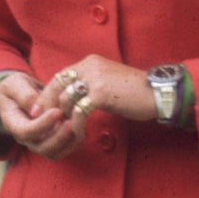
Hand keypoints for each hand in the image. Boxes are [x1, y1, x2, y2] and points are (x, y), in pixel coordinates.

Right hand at [0, 73, 77, 160]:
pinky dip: (74, 142)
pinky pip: (63, 150)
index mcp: (14, 125)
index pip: (27, 131)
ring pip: (54, 152)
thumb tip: (37, 106)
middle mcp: (26, 138)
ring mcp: (39, 143)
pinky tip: (83, 129)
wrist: (18, 95)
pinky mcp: (51, 142)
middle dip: (59, 137)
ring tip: (79, 125)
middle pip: (42, 148)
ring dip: (69, 142)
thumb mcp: (14, 86)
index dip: (43, 124)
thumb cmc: (15, 88)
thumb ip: (25, 95)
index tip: (57, 111)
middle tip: (71, 122)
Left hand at [21, 54, 158, 158]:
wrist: (157, 93)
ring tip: (65, 133)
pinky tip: (81, 135)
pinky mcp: (101, 93)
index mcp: (90, 62)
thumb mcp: (108, 81)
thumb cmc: (135, 92)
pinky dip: (77, 126)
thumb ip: (90, 85)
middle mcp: (90, 65)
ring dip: (63, 119)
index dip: (48, 93)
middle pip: (58, 85)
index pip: (61, 76)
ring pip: (65, 100)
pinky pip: (79, 112)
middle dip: (48, 106)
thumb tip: (72, 99)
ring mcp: (95, 78)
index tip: (41, 109)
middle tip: (42, 123)